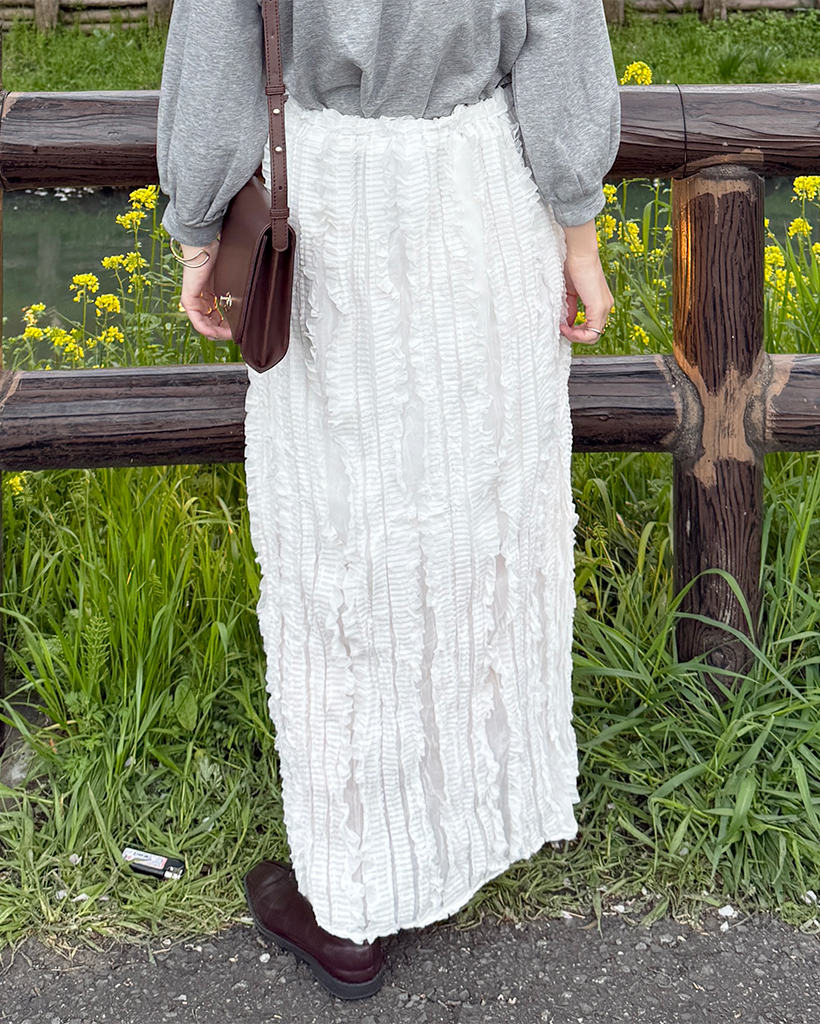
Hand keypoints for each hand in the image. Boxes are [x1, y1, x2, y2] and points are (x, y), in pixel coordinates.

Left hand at [178, 240, 233, 341]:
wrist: (204, 248)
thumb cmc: (217, 258)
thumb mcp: (229, 281)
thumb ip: (235, 294)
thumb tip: (249, 305)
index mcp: (210, 296)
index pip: (217, 317)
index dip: (228, 326)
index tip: (239, 329)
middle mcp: (201, 300)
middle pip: (212, 323)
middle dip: (224, 331)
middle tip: (235, 334)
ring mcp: (194, 301)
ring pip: (205, 325)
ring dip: (217, 332)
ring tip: (228, 334)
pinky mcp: (188, 300)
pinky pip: (197, 321)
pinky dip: (206, 328)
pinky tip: (214, 332)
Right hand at [559, 220, 613, 345]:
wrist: (579, 252)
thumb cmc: (573, 265)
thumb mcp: (570, 292)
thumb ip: (569, 308)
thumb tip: (566, 322)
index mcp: (600, 301)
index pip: (591, 327)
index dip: (576, 331)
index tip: (562, 325)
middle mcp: (606, 306)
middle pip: (593, 335)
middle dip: (575, 336)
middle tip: (562, 329)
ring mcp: (604, 307)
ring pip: (593, 336)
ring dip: (575, 336)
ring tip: (563, 328)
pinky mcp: (599, 307)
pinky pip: (592, 333)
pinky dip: (577, 335)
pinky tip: (565, 327)